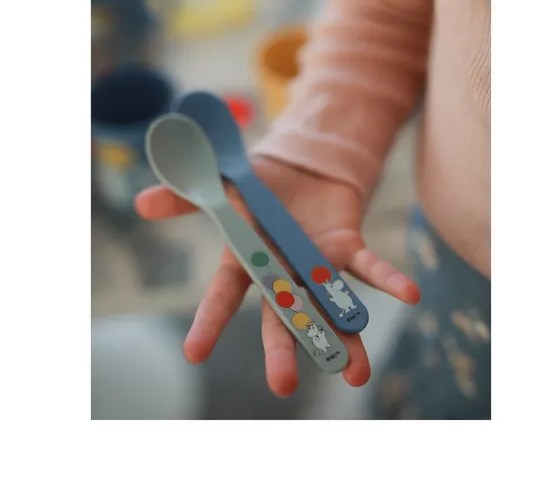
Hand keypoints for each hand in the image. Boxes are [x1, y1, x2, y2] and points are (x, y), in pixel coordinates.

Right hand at [135, 156, 420, 396]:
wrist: (299, 169)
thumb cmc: (256, 184)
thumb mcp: (220, 186)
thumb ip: (185, 197)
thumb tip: (141, 202)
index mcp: (245, 259)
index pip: (224, 295)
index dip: (209, 322)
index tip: (193, 354)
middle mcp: (281, 272)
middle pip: (281, 314)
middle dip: (285, 346)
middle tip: (284, 384)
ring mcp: (314, 264)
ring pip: (328, 306)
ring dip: (345, 337)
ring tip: (356, 372)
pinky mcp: (345, 247)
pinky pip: (369, 267)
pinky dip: (388, 280)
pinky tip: (410, 295)